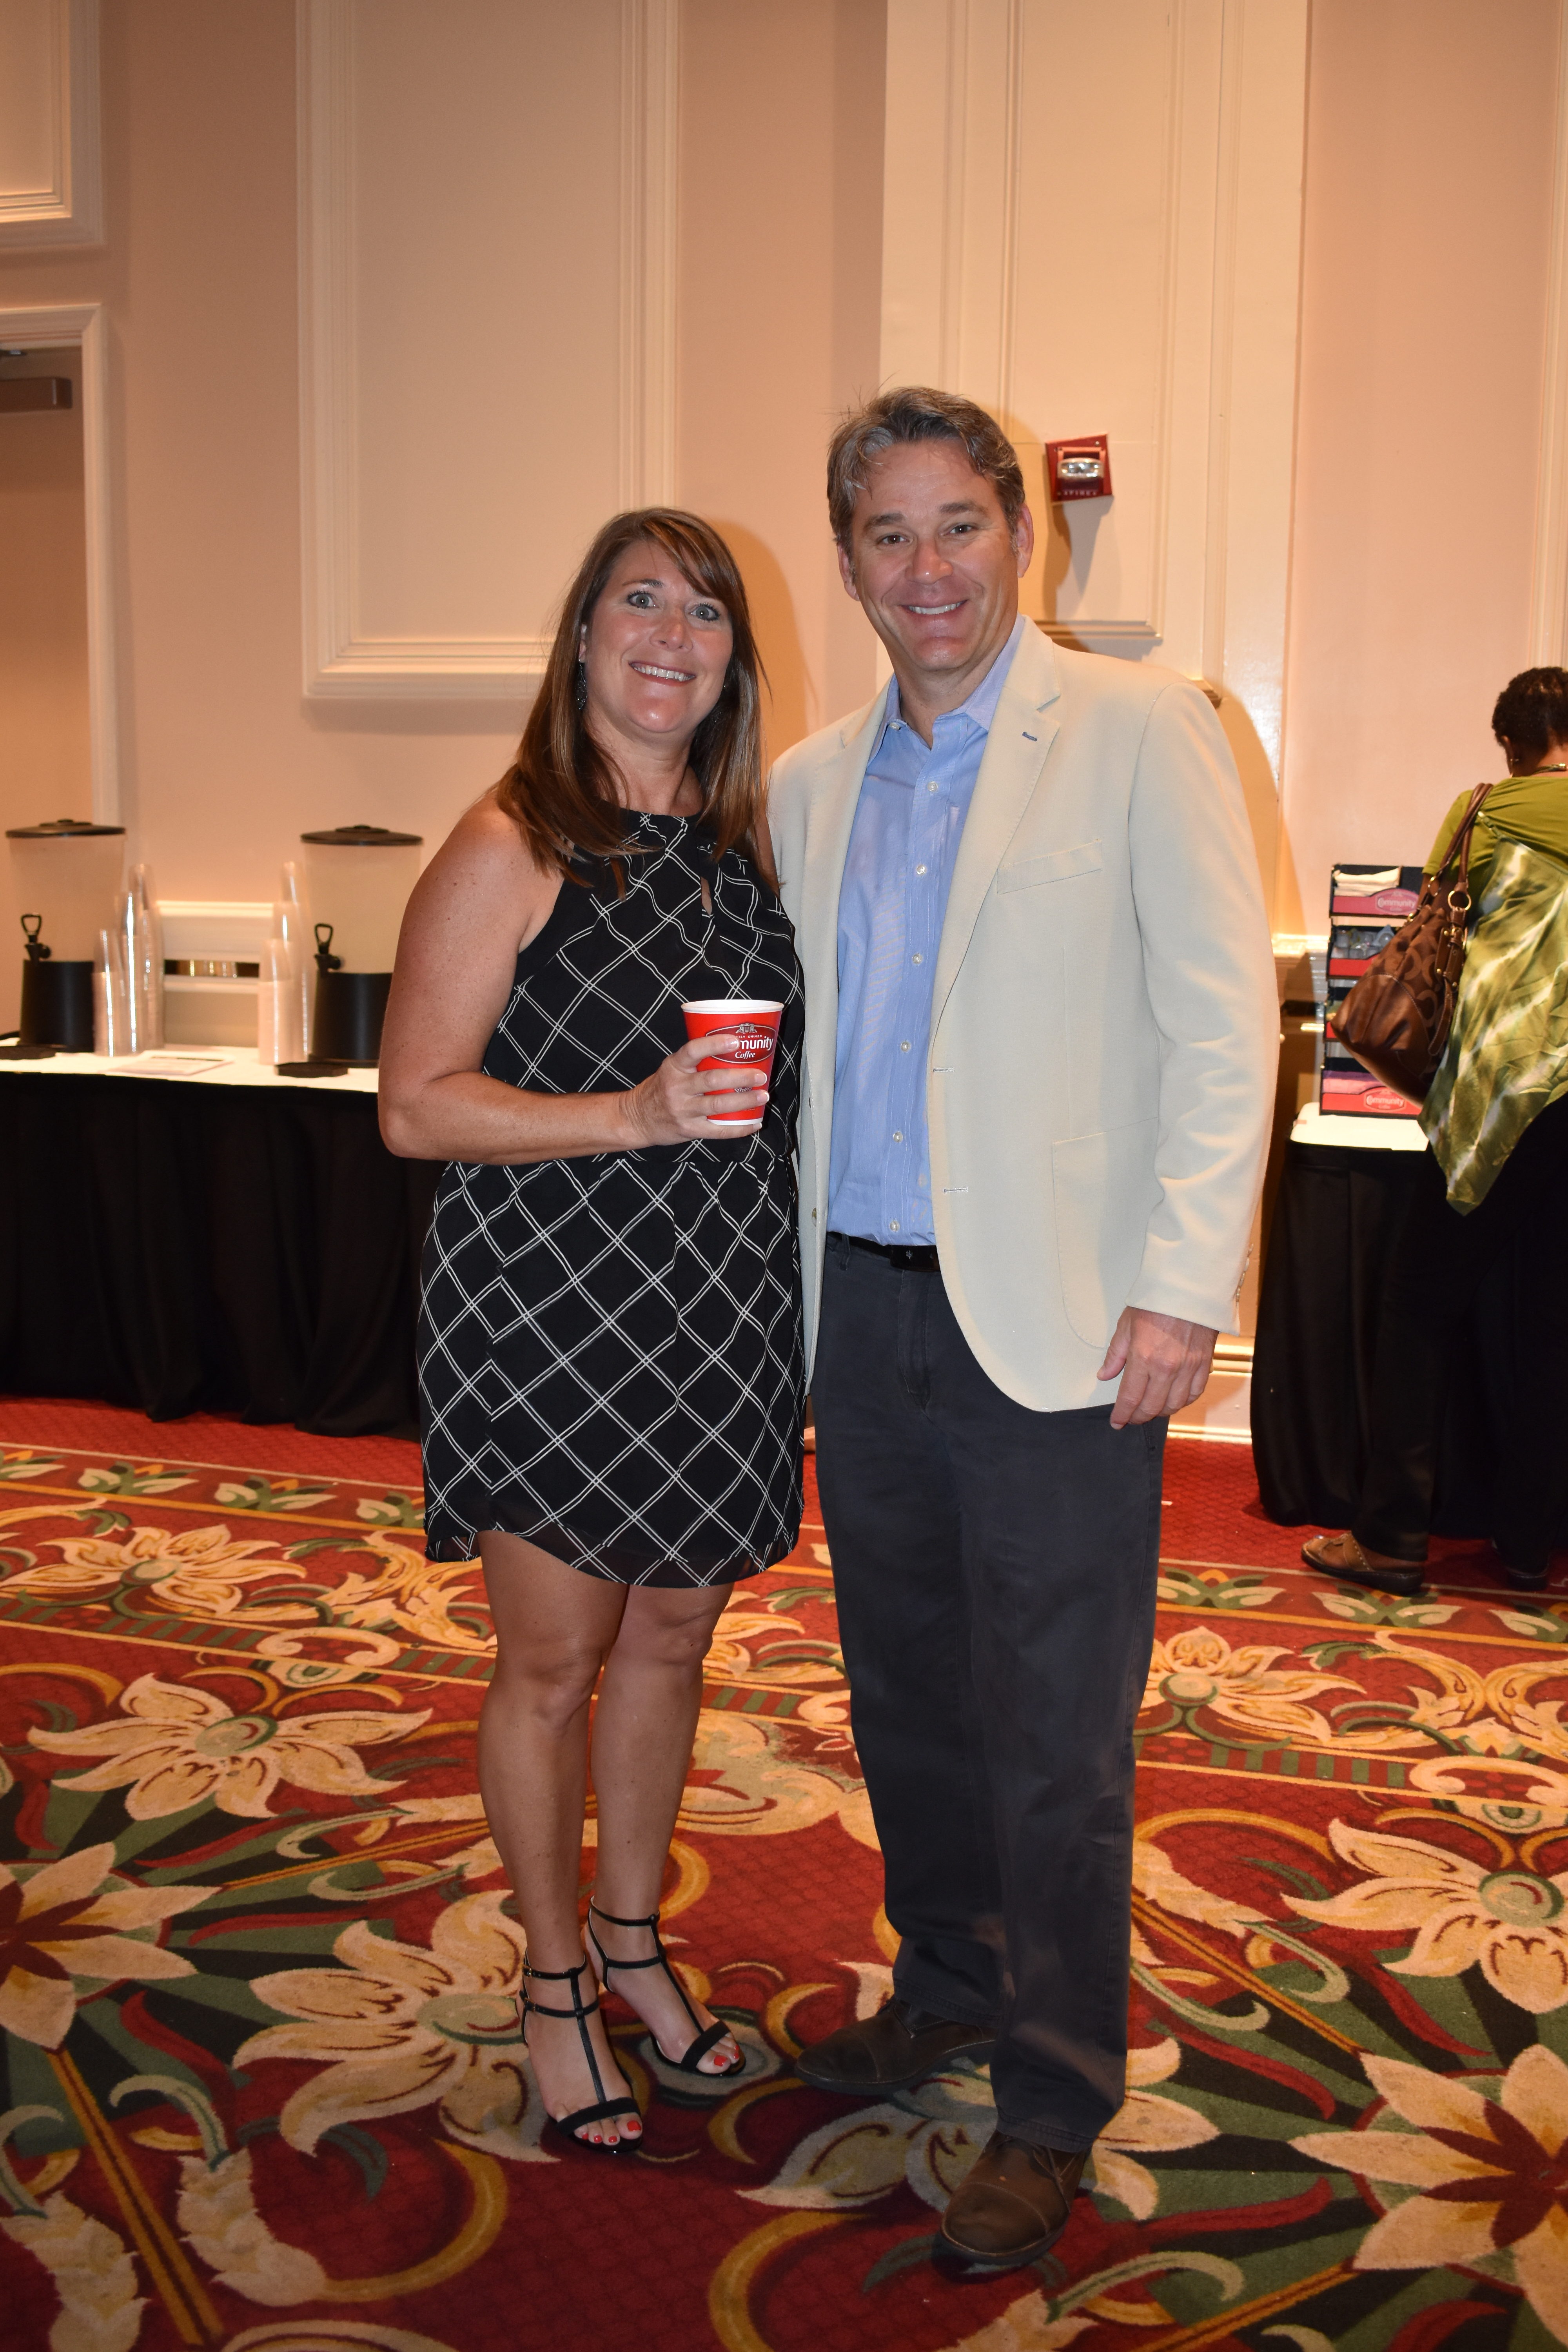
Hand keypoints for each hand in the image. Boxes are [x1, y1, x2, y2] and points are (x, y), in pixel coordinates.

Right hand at [621, 1032, 767, 1145]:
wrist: (637, 1118)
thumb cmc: (660, 1089)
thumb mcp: (671, 1069)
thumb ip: (694, 1062)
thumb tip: (733, 1052)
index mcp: (674, 1067)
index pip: (693, 1051)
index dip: (715, 1044)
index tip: (735, 1041)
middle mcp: (677, 1088)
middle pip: (713, 1080)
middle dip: (740, 1077)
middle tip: (760, 1075)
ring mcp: (683, 1110)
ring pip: (718, 1104)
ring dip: (745, 1101)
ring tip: (763, 1096)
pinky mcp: (689, 1129)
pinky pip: (718, 1130)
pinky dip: (739, 1128)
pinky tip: (754, 1123)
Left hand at [1096, 1306, 1215, 1428]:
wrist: (1189, 1289)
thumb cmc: (1157, 1302)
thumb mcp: (1126, 1325)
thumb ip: (1115, 1354)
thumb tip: (1105, 1375)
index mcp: (1143, 1357)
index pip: (1130, 1398)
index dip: (1122, 1414)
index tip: (1117, 1422)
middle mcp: (1166, 1367)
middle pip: (1151, 1407)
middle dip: (1139, 1417)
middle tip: (1131, 1417)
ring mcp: (1187, 1368)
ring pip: (1174, 1405)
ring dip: (1160, 1411)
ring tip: (1151, 1409)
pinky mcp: (1203, 1364)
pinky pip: (1194, 1394)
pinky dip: (1183, 1402)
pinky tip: (1174, 1399)